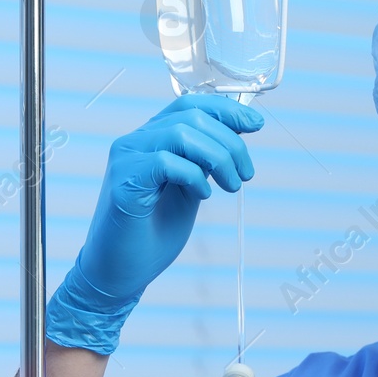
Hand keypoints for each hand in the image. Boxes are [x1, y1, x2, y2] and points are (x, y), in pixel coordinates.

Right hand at [47, 93, 261, 354]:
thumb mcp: (190, 189)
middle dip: (229, 143)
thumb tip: (237, 135)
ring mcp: (126, 159)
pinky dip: (193, 176)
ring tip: (231, 187)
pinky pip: (165, 161)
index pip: (189, 105)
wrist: (121, 271)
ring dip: (217, 158)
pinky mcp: (124, 182)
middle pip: (190, 117)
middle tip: (245, 175)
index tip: (256, 125)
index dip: (226, 109)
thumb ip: (205, 162)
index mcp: (151, 139)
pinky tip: (203, 195)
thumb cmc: (154, 232)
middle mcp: (135, 142)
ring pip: (180, 134)